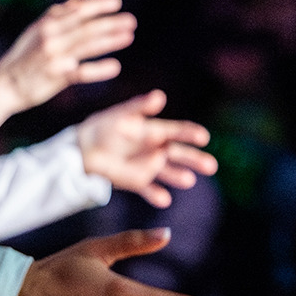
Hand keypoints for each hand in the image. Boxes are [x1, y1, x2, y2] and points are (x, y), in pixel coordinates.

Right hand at [0, 0, 136, 135]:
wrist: (3, 84)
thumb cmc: (23, 57)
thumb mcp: (35, 32)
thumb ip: (56, 17)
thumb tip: (77, 2)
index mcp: (46, 24)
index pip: (76, 11)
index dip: (97, 5)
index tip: (117, 2)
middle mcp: (50, 37)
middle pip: (85, 28)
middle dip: (110, 23)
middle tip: (131, 20)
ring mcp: (53, 57)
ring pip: (86, 46)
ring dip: (109, 41)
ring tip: (129, 36)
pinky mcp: (55, 77)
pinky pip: (80, 73)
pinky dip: (98, 70)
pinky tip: (115, 67)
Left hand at [76, 90, 216, 206]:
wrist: (84, 149)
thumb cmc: (104, 127)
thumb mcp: (122, 114)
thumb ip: (140, 106)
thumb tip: (160, 96)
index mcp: (155, 131)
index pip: (178, 131)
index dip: (191, 133)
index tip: (203, 137)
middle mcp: (156, 149)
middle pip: (179, 154)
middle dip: (195, 159)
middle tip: (211, 166)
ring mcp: (148, 167)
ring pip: (169, 172)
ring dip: (179, 176)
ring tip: (189, 181)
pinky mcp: (137, 181)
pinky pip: (149, 189)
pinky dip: (156, 195)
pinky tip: (164, 200)